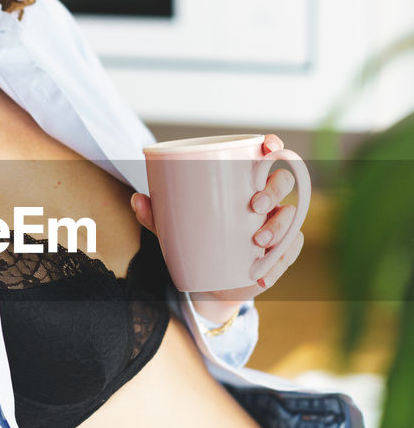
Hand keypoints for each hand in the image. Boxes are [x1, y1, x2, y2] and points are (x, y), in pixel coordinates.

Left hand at [131, 134, 304, 318]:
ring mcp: (277, 225)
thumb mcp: (172, 229)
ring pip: (291, 218)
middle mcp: (267, 199)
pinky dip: (278, 264)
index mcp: (245, 182)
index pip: (267, 156)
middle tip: (254, 206)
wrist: (208, 281)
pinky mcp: (281, 252)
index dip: (275, 146)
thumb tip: (137, 199)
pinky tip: (262, 275)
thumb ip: (155, 216)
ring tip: (257, 243)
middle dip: (275, 190)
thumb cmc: (194, 240)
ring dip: (280, 228)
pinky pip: (290, 252)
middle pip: (284, 182)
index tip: (269, 147)